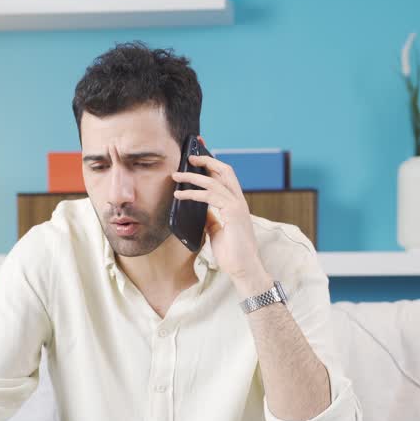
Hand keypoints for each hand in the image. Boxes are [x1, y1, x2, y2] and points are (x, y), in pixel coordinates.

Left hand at [171, 153, 271, 295]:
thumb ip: (211, 218)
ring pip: (214, 180)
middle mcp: (238, 200)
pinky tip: (180, 195)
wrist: (243, 269)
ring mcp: (237, 205)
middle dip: (206, 159)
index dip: (212, 162)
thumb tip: (201, 211)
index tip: (199, 151)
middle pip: (224, 170)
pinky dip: (193, 193)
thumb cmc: (232, 253)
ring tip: (176, 176)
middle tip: (188, 155)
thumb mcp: (217, 231)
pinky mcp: (233, 213)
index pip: (224, 175)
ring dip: (192, 176)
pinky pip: (210, 196)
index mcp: (235, 203)